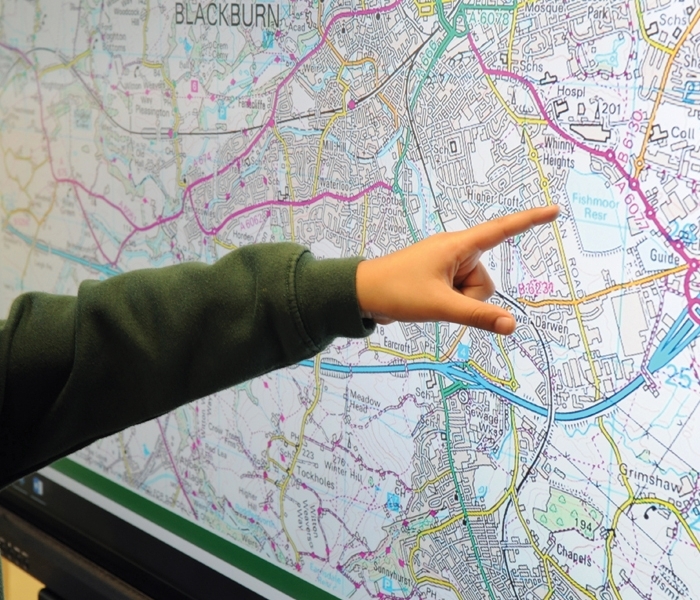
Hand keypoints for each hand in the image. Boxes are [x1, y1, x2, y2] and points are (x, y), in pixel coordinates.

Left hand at [355, 205, 559, 334]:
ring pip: (473, 293)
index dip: (529, 221)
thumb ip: (477, 316)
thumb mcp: (440, 305)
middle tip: (437, 299)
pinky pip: (460, 296)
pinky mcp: (440, 279)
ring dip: (457, 304)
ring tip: (428, 300)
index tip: (554, 211)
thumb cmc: (397, 291)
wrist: (362, 295)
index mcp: (457, 246)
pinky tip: (426, 302)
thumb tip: (511, 326)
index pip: (501, 231)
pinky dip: (450, 304)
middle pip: (484, 282)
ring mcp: (447, 266)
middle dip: (468, 298)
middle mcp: (455, 252)